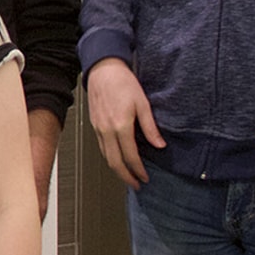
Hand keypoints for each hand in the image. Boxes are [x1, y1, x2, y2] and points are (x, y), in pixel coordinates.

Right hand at [86, 58, 163, 187]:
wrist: (102, 70)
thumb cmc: (123, 82)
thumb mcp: (143, 103)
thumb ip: (150, 127)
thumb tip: (159, 145)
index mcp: (120, 126)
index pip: (130, 156)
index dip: (138, 170)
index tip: (145, 178)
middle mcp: (106, 130)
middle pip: (114, 162)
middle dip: (125, 176)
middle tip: (136, 184)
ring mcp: (98, 128)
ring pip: (105, 156)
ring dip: (116, 169)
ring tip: (127, 175)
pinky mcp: (94, 125)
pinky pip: (101, 147)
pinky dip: (109, 157)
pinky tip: (117, 158)